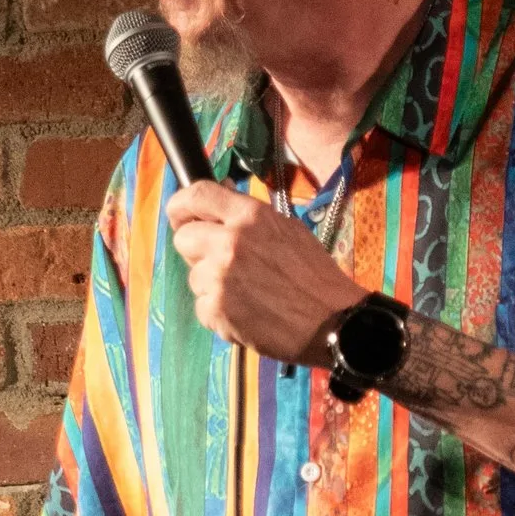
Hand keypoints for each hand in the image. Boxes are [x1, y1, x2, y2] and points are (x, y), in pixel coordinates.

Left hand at [165, 182, 358, 365]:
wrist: (333, 321)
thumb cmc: (315, 277)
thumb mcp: (287, 230)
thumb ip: (248, 218)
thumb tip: (220, 203)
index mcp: (250, 216)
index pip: (196, 194)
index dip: (182, 205)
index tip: (182, 215)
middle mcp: (230, 241)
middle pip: (183, 238)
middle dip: (197, 251)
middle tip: (220, 262)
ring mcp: (220, 276)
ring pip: (194, 277)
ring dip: (212, 286)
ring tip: (247, 294)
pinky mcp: (217, 309)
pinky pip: (202, 306)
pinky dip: (219, 313)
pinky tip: (247, 313)